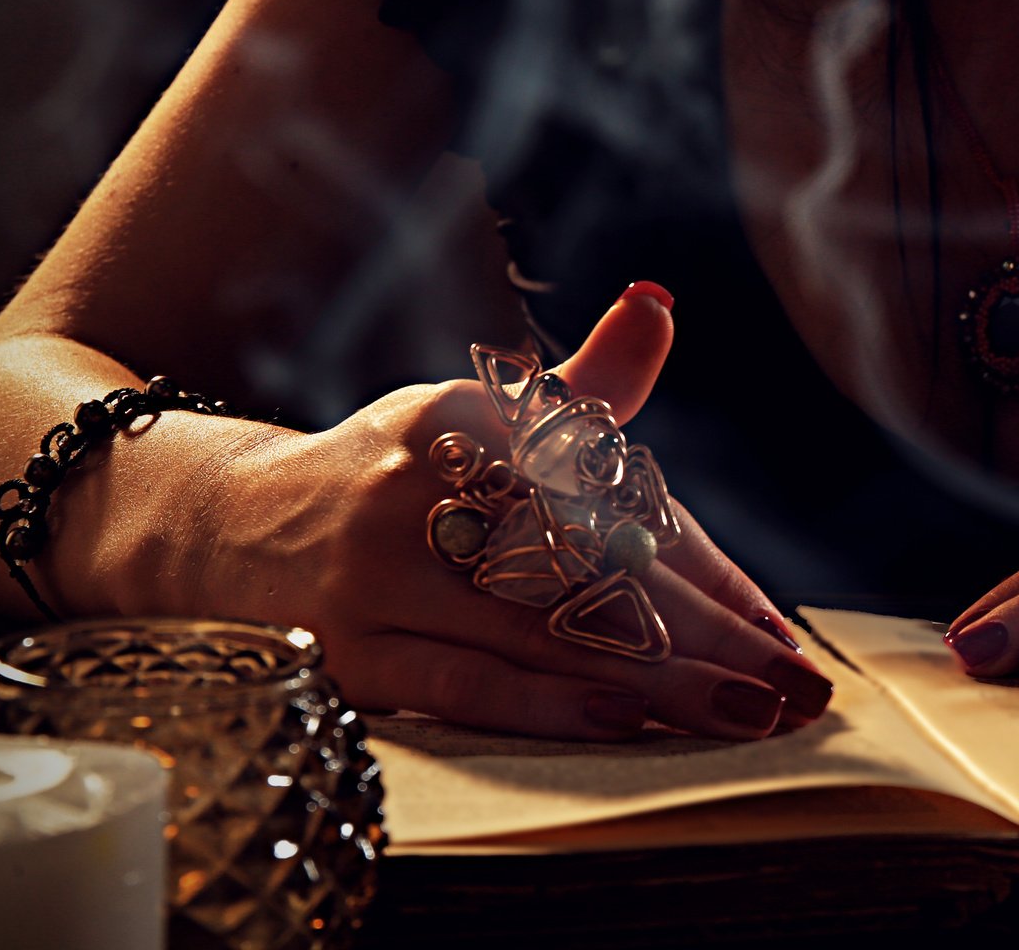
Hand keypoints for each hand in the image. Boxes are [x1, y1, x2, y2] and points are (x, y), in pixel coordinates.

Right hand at [168, 287, 832, 739]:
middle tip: (793, 680)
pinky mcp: (347, 650)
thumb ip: (586, 383)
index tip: (778, 624)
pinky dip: (550, 701)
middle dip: (706, 630)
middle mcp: (420, 483)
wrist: (224, 528)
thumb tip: (659, 303)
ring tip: (746, 710)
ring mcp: (377, 572)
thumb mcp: (478, 414)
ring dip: (657, 677)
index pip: (616, 495)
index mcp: (465, 416)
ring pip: (542, 629)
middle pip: (592, 563)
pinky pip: (465, 684)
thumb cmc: (394, 475)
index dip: (707, 565)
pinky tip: (631, 716)